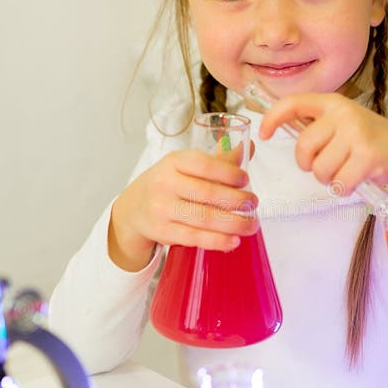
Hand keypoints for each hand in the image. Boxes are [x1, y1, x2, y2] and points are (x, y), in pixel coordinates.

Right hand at [108, 148, 258, 270]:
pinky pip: (194, 238)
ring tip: (251, 225)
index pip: (203, 165)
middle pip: (207, 193)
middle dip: (236, 200)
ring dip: (233, 223)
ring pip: (203, 218)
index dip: (227, 172)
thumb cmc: (168, 183)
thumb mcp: (185, 165)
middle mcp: (165, 184)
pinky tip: (234, 241)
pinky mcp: (163, 232)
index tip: (245, 179)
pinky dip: (217, 241)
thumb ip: (218, 160)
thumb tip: (249, 147)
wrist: (134, 208)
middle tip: (253, 204)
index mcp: (174, 162)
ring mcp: (162, 209)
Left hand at [259, 93, 387, 197]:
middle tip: (329, 165)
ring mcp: (357, 133)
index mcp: (333, 103)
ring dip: (330, 179)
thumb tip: (277, 128)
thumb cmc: (371, 143)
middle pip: (303, 148)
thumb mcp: (343, 125)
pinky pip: (338, 183)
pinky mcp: (368, 155)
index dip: (272, 118)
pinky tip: (357, 179)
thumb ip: (318, 126)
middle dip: (310, 165)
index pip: (293, 103)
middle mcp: (344, 113)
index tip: (264, 134)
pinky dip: (344, 188)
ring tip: (347, 170)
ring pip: (320, 169)